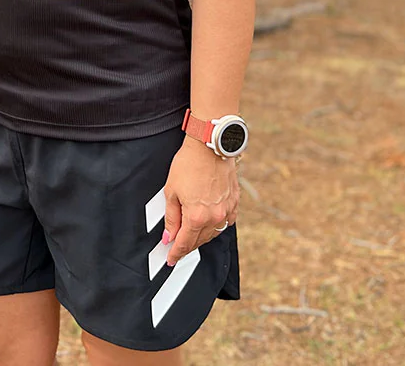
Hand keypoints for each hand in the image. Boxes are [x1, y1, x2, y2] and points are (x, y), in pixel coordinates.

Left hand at [163, 137, 238, 265]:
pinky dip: (217, 225)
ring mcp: (226, 210)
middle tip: (177, 247)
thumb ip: (171, 218)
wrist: (209, 145)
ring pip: (213, 233)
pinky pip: (226, 221)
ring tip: (191, 234)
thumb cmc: (189, 163)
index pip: (184, 243)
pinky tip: (210, 222)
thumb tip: (169, 237)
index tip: (170, 259)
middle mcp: (214, 217)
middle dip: (187, 245)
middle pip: (199, 240)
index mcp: (196, 216)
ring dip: (201, 236)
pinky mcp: (235, 202)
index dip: (175, 253)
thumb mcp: (171, 191)